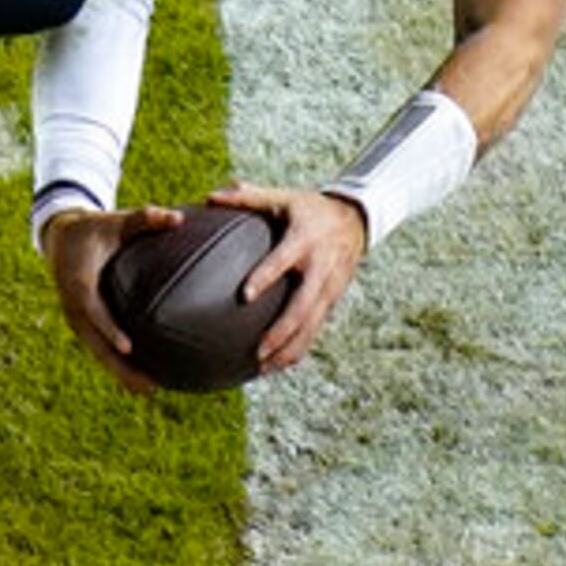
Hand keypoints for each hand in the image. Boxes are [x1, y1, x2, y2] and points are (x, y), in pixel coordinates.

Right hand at [39, 201, 180, 396]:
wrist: (61, 237)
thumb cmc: (94, 228)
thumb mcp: (116, 221)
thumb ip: (146, 219)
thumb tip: (178, 218)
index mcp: (79, 282)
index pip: (93, 310)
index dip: (109, 329)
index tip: (129, 347)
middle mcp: (74, 305)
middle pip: (94, 343)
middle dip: (119, 367)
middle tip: (148, 386)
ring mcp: (76, 318)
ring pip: (97, 352)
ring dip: (120, 373)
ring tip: (149, 391)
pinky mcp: (82, 323)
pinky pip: (99, 347)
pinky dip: (117, 363)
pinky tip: (141, 376)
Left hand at [213, 183, 369, 371]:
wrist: (356, 219)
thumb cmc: (309, 208)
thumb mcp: (283, 197)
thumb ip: (248, 197)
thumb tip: (209, 197)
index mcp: (304, 240)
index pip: (283, 261)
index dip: (265, 276)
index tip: (244, 296)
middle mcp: (320, 267)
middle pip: (302, 306)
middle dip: (281, 332)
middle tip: (257, 351)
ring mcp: (330, 287)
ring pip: (312, 325)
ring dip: (289, 349)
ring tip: (263, 369)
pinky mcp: (333, 299)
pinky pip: (316, 328)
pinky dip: (299, 348)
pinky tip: (278, 366)